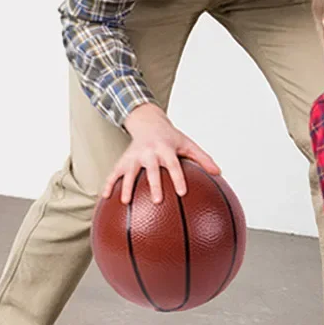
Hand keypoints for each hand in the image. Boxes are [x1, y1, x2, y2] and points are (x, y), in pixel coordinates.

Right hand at [101, 103, 220, 204]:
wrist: (149, 123)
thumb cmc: (172, 138)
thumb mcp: (188, 144)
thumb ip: (203, 159)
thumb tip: (219, 173)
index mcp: (166, 149)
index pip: (174, 164)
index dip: (178, 178)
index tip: (182, 192)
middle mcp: (149, 152)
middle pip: (152, 169)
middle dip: (154, 184)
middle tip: (157, 201)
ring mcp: (134, 156)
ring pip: (129, 172)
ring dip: (126, 186)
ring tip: (125, 201)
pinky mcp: (123, 160)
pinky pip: (113, 172)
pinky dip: (108, 184)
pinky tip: (104, 198)